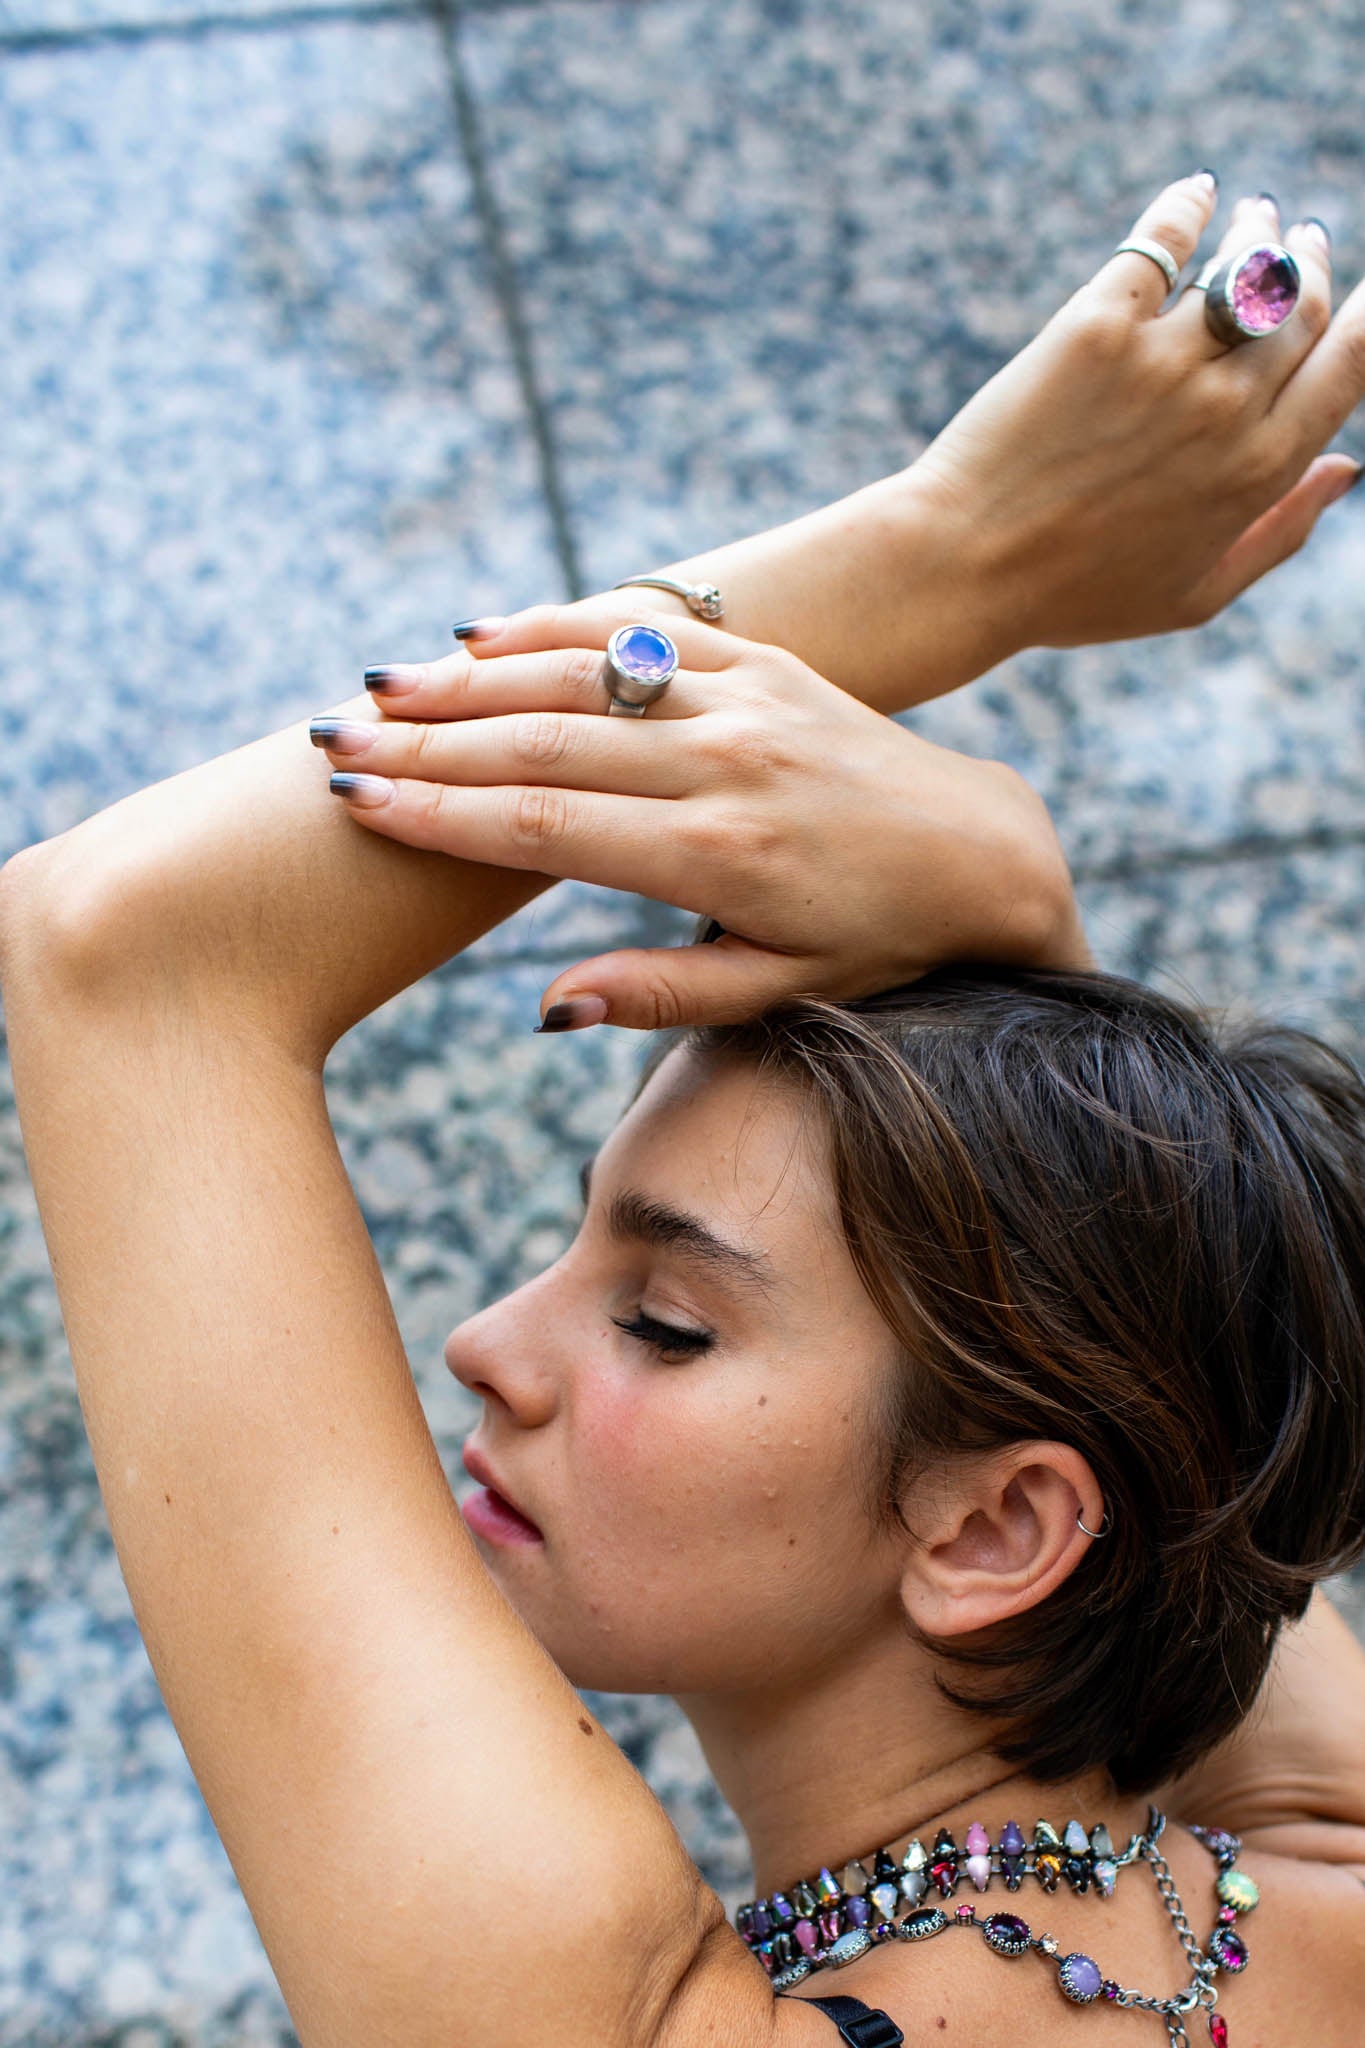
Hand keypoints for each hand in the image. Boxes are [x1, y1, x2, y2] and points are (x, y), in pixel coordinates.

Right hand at [313, 613, 1087, 1030]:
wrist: (981, 854)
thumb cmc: (877, 942)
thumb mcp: (781, 994)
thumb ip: (662, 993)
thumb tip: (545, 1005)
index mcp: (719, 853)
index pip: (546, 826)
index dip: (442, 815)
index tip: (357, 805)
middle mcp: (727, 761)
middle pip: (543, 741)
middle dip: (427, 744)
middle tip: (333, 744)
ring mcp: (749, 698)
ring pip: (583, 674)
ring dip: (473, 677)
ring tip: (380, 687)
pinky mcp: (769, 662)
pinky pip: (647, 630)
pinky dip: (560, 623)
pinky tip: (483, 632)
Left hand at [909, 173, 1362, 647]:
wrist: (963, 569)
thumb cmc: (1073, 595)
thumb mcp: (1191, 595)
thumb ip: (1277, 534)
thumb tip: (1344, 469)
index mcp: (1258, 472)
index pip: (1351, 364)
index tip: (1362, 295)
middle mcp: (1224, 408)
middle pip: (1303, 307)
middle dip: (1316, 265)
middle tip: (1307, 240)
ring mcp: (1162, 361)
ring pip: (1244, 264)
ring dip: (1261, 231)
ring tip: (1256, 215)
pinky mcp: (1096, 326)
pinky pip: (1162, 240)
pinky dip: (1188, 207)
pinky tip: (1197, 195)